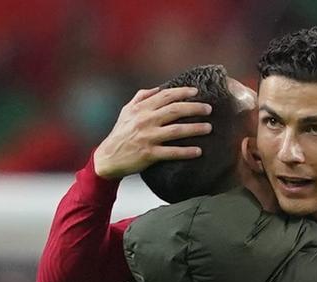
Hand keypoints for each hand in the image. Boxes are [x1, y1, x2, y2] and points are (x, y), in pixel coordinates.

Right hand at [93, 87, 212, 178]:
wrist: (107, 158)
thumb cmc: (120, 134)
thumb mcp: (126, 112)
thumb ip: (140, 98)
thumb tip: (157, 89)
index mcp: (141, 109)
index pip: (165, 96)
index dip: (182, 92)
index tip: (197, 92)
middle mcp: (145, 121)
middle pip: (175, 110)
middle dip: (194, 108)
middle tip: (209, 109)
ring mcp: (147, 137)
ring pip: (176, 130)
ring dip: (195, 128)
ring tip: (209, 128)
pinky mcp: (149, 154)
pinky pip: (172, 152)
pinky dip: (186, 151)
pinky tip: (198, 151)